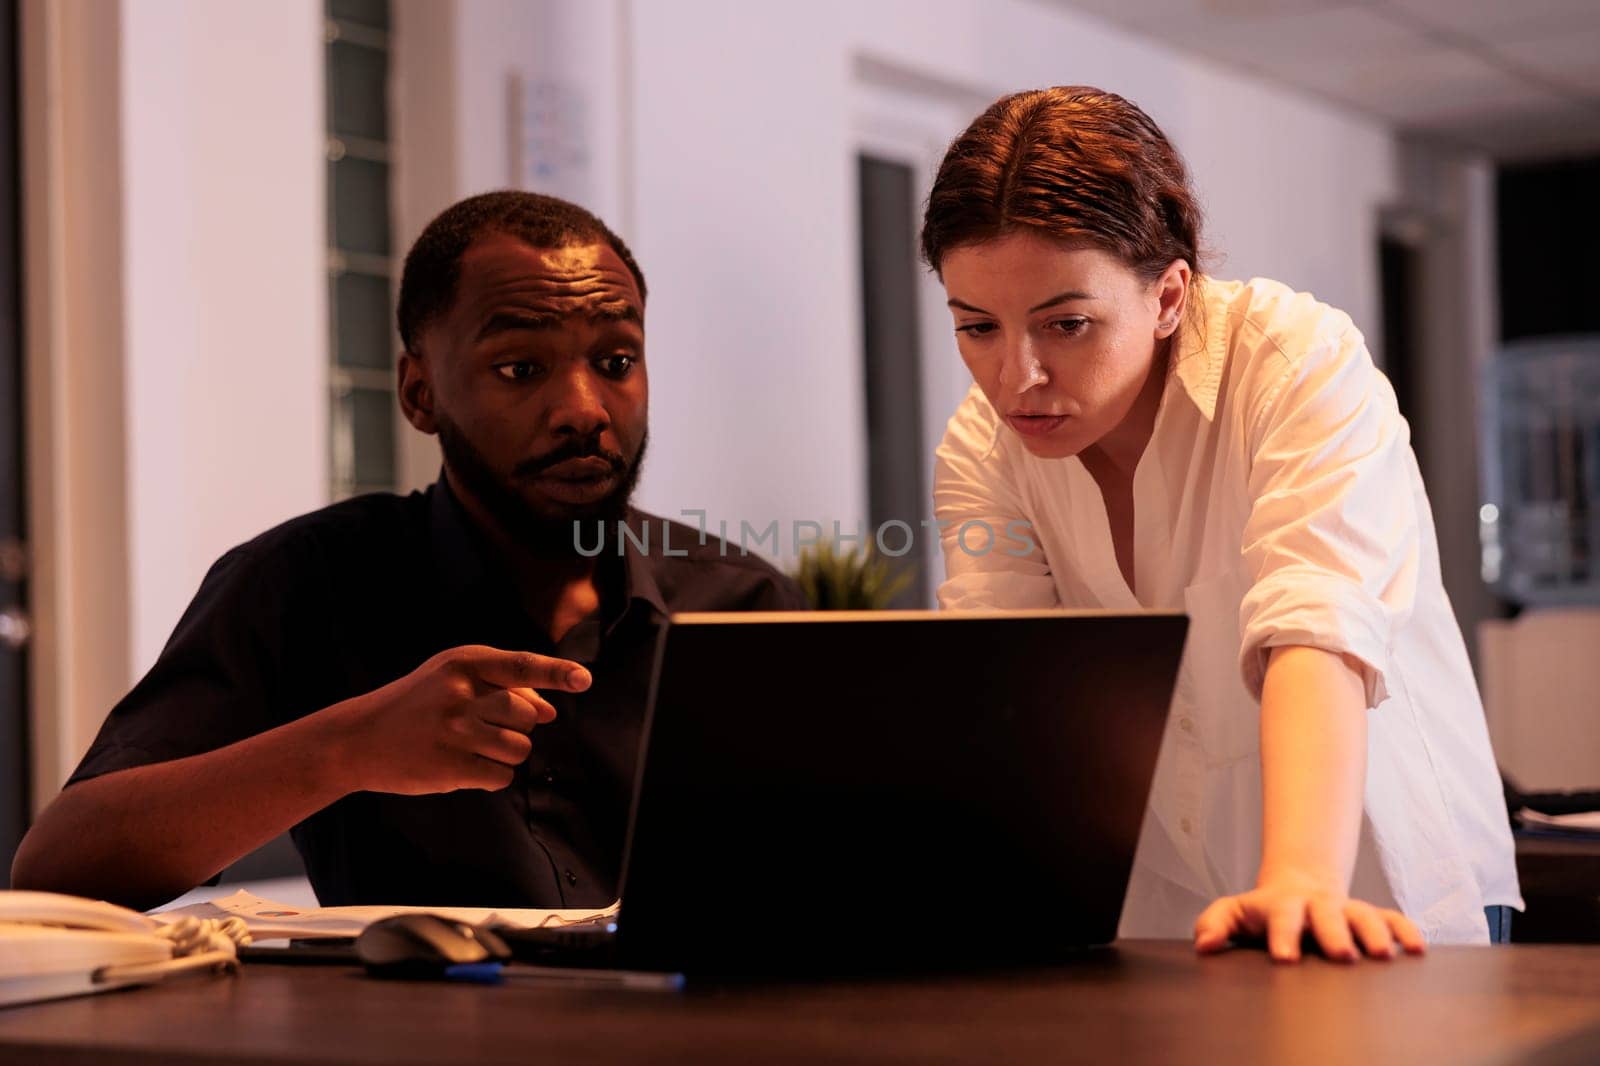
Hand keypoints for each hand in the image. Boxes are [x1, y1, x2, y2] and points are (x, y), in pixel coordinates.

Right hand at [326, 645, 591, 795]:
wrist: (359, 738)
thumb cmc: (417, 705)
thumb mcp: (453, 680)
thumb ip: (504, 688)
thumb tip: (551, 711)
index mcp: (463, 663)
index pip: (521, 665)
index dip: (556, 673)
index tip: (584, 679)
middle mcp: (461, 693)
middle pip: (527, 715)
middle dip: (516, 725)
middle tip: (480, 726)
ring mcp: (455, 731)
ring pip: (520, 747)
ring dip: (506, 753)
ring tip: (472, 746)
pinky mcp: (450, 766)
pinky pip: (501, 776)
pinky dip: (491, 776)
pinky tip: (463, 765)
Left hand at [1192, 871, 1425, 961]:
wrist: (1298, 888)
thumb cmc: (1263, 912)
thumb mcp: (1235, 913)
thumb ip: (1215, 924)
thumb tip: (1204, 945)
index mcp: (1284, 905)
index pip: (1282, 917)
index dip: (1283, 936)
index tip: (1284, 958)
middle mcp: (1319, 905)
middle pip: (1328, 915)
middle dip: (1335, 934)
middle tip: (1342, 956)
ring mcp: (1346, 908)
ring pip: (1364, 914)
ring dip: (1375, 932)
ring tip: (1383, 955)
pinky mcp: (1370, 915)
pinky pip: (1392, 918)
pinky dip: (1405, 930)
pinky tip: (1417, 950)